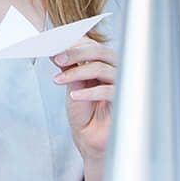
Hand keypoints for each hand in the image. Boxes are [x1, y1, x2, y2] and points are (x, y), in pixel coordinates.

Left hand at [52, 37, 116, 159]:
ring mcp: (122, 84)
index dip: (74, 43)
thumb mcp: (73, 84)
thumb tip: (56, 50)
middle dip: (76, 53)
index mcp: (104, 62)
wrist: (89, 137)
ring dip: (76, 72)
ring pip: (101, 68)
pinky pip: (108, 91)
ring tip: (58, 80)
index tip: (55, 46)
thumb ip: (69, 67)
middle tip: (57, 58)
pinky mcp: (124, 101)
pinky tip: (74, 96)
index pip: (93, 44)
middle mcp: (116, 69)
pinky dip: (88, 92)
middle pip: (101, 51)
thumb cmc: (84, 110)